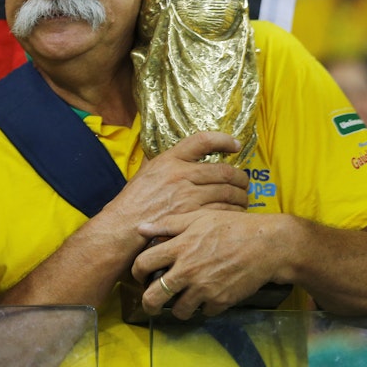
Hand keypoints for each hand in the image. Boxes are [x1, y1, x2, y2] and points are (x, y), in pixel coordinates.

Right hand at [110, 131, 248, 218]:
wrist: (123, 226)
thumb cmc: (133, 202)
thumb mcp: (146, 173)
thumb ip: (166, 164)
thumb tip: (184, 158)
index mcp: (169, 160)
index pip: (203, 141)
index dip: (224, 140)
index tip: (235, 145)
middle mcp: (181, 174)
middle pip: (224, 170)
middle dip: (240, 177)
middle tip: (244, 182)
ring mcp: (188, 196)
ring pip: (228, 192)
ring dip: (240, 196)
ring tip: (243, 199)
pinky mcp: (193, 216)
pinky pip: (223, 210)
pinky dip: (233, 212)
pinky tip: (234, 214)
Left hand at [131, 210, 290, 319]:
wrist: (267, 245)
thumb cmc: (232, 226)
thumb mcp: (198, 217)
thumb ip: (168, 224)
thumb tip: (141, 228)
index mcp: (179, 248)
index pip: (143, 264)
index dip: (136, 271)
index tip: (140, 275)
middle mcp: (187, 271)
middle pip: (154, 296)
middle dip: (148, 303)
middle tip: (151, 304)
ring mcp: (204, 288)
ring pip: (178, 310)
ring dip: (177, 308)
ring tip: (181, 301)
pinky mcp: (220, 301)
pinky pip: (204, 312)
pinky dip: (204, 307)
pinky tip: (207, 297)